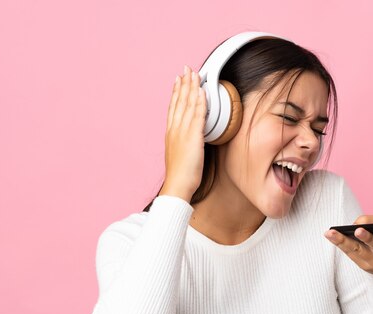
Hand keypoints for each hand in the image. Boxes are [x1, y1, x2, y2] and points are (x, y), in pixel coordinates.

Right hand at [159, 65, 206, 201]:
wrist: (177, 185)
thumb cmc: (181, 176)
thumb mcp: (179, 155)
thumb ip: (182, 143)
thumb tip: (189, 139)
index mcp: (171, 133)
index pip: (173, 108)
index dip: (176, 92)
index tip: (178, 80)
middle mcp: (175, 129)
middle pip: (179, 101)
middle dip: (183, 84)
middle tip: (186, 69)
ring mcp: (183, 132)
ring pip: (187, 104)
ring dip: (191, 87)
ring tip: (195, 74)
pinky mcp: (193, 137)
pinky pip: (197, 115)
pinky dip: (199, 101)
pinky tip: (202, 91)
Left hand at [324, 215, 372, 274]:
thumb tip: (358, 224)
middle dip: (369, 238)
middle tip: (359, 230)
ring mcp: (371, 261)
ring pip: (357, 250)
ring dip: (343, 240)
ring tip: (330, 232)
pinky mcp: (359, 263)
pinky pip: (347, 252)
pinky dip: (338, 242)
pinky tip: (328, 234)